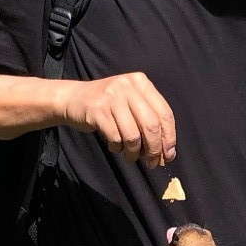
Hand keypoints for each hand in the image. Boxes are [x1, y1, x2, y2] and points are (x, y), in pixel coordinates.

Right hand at [60, 72, 176, 165]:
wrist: (75, 99)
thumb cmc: (110, 106)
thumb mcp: (131, 103)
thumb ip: (149, 121)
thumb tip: (166, 153)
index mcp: (141, 83)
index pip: (164, 113)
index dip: (169, 137)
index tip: (168, 155)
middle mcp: (128, 87)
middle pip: (151, 125)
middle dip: (154, 149)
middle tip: (152, 163)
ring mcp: (111, 97)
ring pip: (133, 135)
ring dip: (134, 152)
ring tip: (130, 157)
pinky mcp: (97, 110)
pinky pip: (115, 137)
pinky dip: (117, 148)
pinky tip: (115, 147)